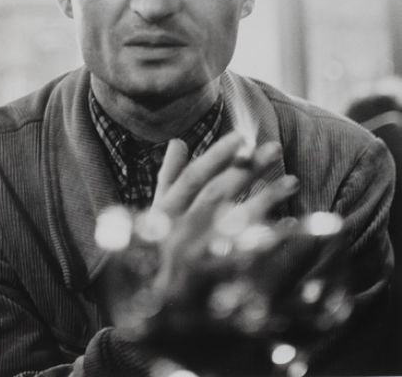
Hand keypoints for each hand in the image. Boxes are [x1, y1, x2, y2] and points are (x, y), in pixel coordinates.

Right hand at [149, 132, 298, 302]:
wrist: (154, 309)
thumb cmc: (156, 252)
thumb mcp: (157, 213)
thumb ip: (168, 177)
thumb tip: (177, 141)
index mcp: (165, 212)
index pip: (192, 178)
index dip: (217, 156)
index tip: (241, 137)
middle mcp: (179, 232)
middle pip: (217, 194)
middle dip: (247, 169)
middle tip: (274, 149)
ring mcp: (197, 258)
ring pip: (235, 222)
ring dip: (265, 199)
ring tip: (292, 181)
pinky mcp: (215, 282)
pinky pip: (248, 257)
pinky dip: (268, 239)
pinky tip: (290, 225)